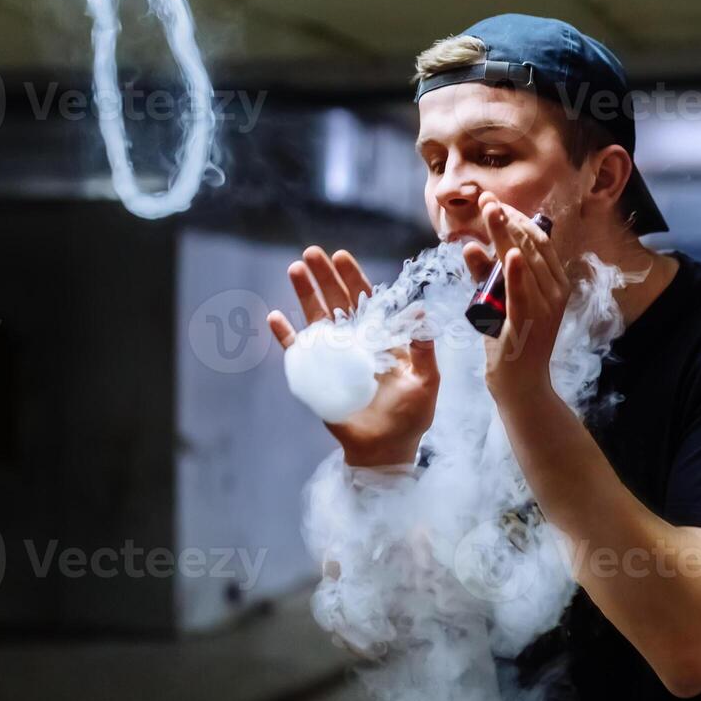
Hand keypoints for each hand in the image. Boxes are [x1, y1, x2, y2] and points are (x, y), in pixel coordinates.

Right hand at [268, 246, 438, 466]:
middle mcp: (355, 341)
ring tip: (295, 269)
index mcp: (380, 337)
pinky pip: (297, 352)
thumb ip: (423, 348)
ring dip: (305, 294)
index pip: (366, 300)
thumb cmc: (411, 415)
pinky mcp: (317, 376)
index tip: (342, 257)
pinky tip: (275, 316)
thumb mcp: (426, 380)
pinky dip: (285, 336)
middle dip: (325, 276)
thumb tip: (421, 312)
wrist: (386, 448)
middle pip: (337, 301)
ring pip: (316, 318)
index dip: (354, 277)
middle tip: (312, 252)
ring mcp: (333, 357)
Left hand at [462, 196, 569, 406]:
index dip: (517, 218)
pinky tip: (512, 254)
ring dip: (506, 234)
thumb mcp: (498, 301)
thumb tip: (470, 246)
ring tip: (489, 212)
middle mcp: (556, 292)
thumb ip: (486, 275)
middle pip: (533, 245)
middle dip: (508, 219)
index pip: (539, 241)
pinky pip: (523, 294)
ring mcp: (545, 307)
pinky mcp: (529, 323)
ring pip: (526, 262)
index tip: (495, 202)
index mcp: (555, 283)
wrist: (521, 385)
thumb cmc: (509, 341)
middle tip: (486, 199)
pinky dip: (518, 273)